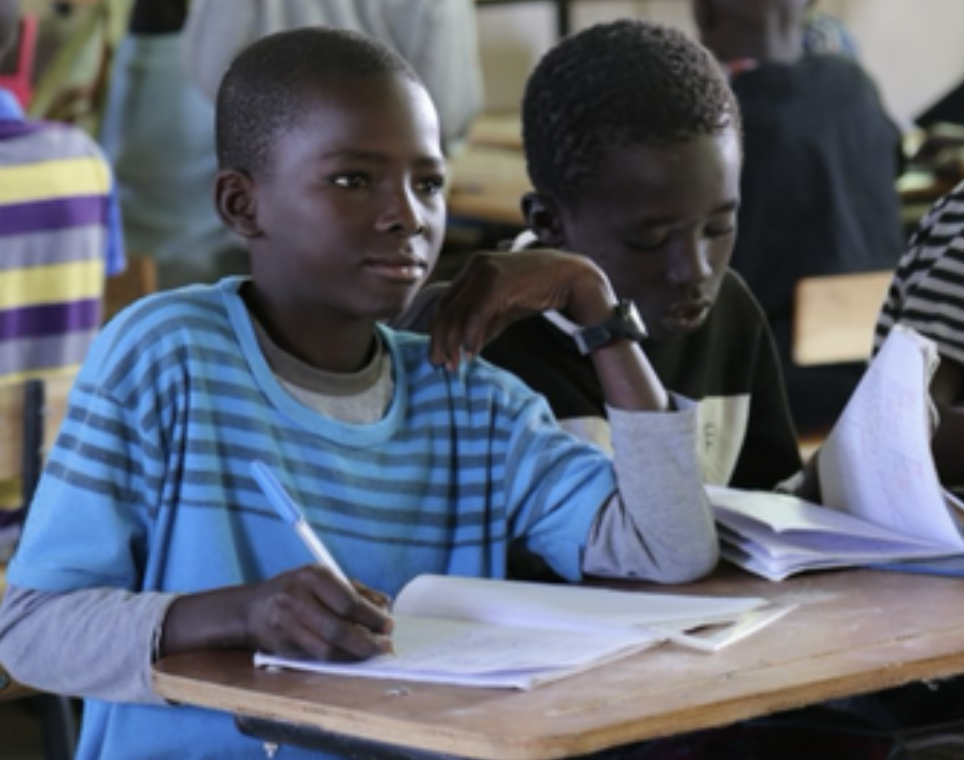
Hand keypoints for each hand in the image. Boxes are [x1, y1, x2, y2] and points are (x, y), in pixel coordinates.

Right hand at [243, 567, 393, 659]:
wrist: (252, 608)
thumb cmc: (296, 590)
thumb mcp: (324, 579)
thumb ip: (356, 590)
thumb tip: (385, 606)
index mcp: (313, 576)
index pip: (348, 602)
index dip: (372, 617)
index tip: (389, 625)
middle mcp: (297, 598)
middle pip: (338, 628)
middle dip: (367, 641)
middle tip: (386, 645)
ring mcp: (287, 624)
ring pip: (328, 648)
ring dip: (355, 654)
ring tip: (373, 652)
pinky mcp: (283, 646)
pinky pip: (318, 657)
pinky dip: (340, 658)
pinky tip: (352, 655)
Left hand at [429, 249, 615, 368]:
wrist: (571, 277)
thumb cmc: (538, 292)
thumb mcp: (504, 310)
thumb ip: (483, 326)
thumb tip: (462, 350)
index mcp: (472, 269)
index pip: (444, 303)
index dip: (438, 331)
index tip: (438, 356)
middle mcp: (474, 266)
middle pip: (445, 308)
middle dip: (440, 340)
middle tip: (439, 365)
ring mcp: (485, 271)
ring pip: (457, 312)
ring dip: (453, 343)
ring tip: (455, 364)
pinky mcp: (497, 282)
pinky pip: (475, 314)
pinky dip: (471, 337)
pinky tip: (472, 353)